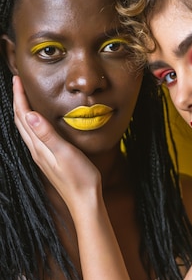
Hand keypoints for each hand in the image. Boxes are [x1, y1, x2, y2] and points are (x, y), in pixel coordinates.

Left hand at [13, 75, 99, 205]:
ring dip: (22, 111)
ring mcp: (42, 155)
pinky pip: (34, 136)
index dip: (19, 96)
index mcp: (38, 146)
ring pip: (26, 129)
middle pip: (20, 121)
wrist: (85, 200)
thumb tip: (29, 115)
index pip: (23, 116)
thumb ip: (47, 134)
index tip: (17, 79)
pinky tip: (38, 122)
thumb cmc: (79, 177)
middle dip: (17, 100)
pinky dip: (31, 122)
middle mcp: (36, 150)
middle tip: (18, 83)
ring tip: (24, 97)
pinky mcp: (49, 159)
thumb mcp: (65, 153)